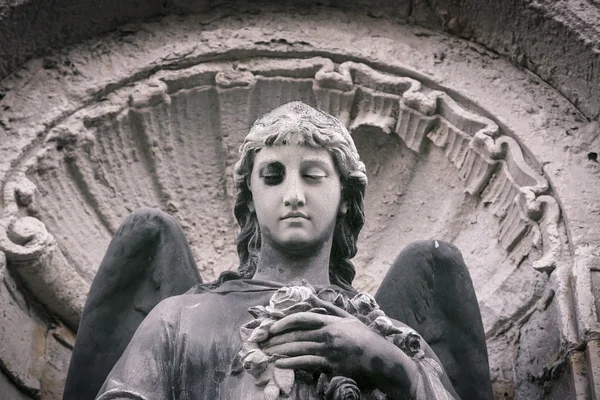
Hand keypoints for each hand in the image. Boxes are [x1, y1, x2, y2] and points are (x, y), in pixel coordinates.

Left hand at [261, 298, 416, 394]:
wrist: (382, 359)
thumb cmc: (365, 337)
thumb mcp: (348, 318)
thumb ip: (329, 308)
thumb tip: (312, 296)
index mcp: (332, 322)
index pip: (304, 318)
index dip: (286, 320)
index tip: (273, 325)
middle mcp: (330, 335)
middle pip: (297, 335)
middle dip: (277, 338)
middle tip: (262, 341)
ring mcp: (330, 351)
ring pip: (299, 349)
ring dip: (280, 350)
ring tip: (266, 351)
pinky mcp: (332, 366)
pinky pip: (307, 364)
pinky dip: (291, 363)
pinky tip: (279, 363)